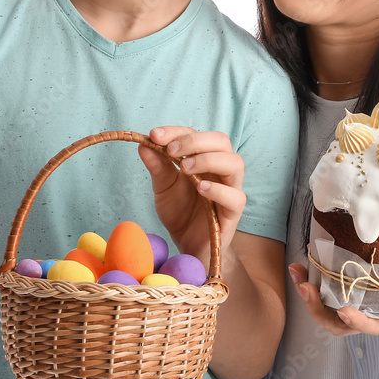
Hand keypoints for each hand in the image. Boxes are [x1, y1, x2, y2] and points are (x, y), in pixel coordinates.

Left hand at [137, 127, 245, 264]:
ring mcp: (230, 189)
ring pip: (235, 163)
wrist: (188, 246)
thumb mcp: (163, 188)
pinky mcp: (233, 212)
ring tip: (186, 168)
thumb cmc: (180, 212)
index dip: (176, 132)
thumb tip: (143, 144)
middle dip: (195, 141)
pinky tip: (200, 188)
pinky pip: (235, 196)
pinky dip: (218, 189)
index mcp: (204, 158)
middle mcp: (220, 170)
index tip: (154, 135)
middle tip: (171, 150)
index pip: (196, 134)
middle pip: (221, 141)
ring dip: (209, 159)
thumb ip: (157, 167)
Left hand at [289, 262, 378, 366]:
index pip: (373, 327)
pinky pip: (334, 297)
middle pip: (339, 324)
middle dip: (317, 309)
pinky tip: (309, 263)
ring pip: (330, 313)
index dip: (357, 321)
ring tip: (295, 272)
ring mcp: (367, 309)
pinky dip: (318, 285)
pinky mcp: (363, 298)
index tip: (343, 310)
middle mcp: (376, 317)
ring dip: (310, 296)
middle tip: (301, 284)